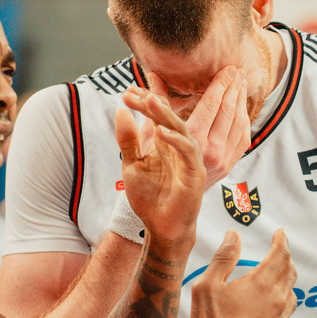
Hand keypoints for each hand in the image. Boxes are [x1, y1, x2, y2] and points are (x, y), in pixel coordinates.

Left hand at [116, 87, 205, 244]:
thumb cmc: (148, 198)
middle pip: (170, 116)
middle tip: (136, 92)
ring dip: (165, 114)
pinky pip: (187, 151)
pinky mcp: (196, 172)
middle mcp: (179, 146)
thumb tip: (120, 111)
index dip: (146, 99)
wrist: (160, 227)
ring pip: (181, 128)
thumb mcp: (131, 165)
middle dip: (154, 101)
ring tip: (149, 101)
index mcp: (165, 142)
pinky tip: (159, 131)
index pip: (157, 115)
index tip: (128, 90)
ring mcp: (189, 158)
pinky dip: (174, 139)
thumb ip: (127, 140)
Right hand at [148, 67, 250, 188]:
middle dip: (232, 88)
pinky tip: (240, 108)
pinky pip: (242, 138)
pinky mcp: (228, 166)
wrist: (168, 217)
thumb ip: (146, 113)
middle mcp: (210, 151)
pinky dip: (242, 119)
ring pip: (239, 123)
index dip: (220, 84)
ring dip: (240, 101)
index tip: (226, 68)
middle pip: (228, 111)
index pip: (211, 105)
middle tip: (235, 69)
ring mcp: (223, 161)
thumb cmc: (149, 182)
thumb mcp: (142, 146)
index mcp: (190, 142)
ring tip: (239, 82)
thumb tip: (144, 84)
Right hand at [190, 228, 296, 317]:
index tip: (281, 232)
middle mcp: (277, 300)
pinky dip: (284, 304)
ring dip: (286, 281)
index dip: (282, 240)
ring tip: (276, 278)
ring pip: (292, 293)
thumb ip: (223, 258)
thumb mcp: (207, 285)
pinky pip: (288, 314)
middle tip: (278, 251)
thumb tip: (233, 234)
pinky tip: (273, 306)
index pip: (281, 255)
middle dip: (285, 258)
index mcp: (261, 284)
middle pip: (290, 272)